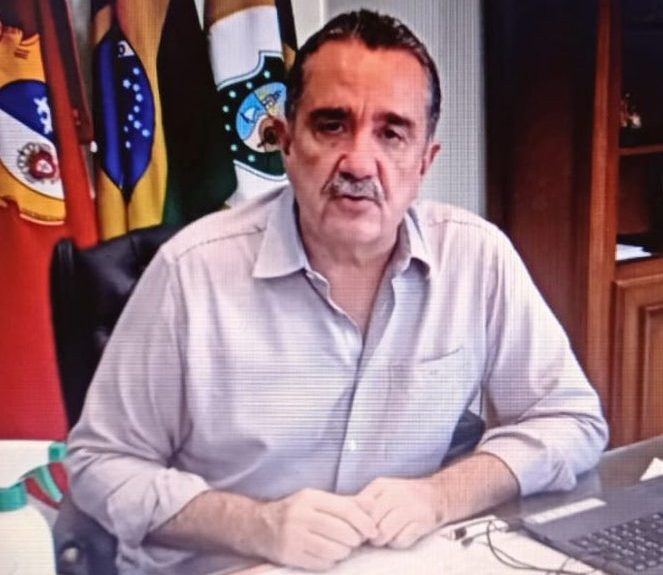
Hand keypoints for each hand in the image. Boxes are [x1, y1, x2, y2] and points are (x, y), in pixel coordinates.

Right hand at [251, 488, 377, 570]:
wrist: (259, 526)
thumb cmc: (296, 512)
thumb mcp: (318, 500)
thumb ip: (346, 502)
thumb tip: (373, 505)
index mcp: (310, 498)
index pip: (345, 509)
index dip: (363, 522)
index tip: (372, 531)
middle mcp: (301, 515)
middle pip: (342, 531)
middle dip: (355, 539)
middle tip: (356, 541)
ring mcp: (294, 536)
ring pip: (333, 549)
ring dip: (344, 551)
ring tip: (342, 548)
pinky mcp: (289, 554)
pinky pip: (321, 563)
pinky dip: (330, 561)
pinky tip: (328, 554)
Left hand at [355, 477, 440, 548]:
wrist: (436, 493)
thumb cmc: (403, 495)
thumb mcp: (382, 489)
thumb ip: (364, 500)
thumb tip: (345, 516)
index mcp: (381, 485)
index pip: (360, 507)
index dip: (357, 521)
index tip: (359, 526)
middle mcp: (395, 494)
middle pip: (370, 522)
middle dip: (368, 533)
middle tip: (372, 535)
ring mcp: (410, 507)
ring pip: (384, 533)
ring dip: (382, 540)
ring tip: (384, 537)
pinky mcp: (422, 522)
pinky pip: (401, 540)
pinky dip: (397, 542)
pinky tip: (399, 536)